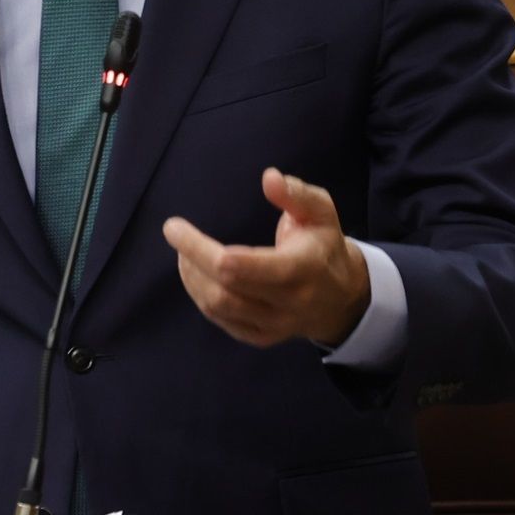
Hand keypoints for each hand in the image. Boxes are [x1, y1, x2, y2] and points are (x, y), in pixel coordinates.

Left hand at [162, 168, 371, 348]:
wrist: (341, 297)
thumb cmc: (323, 245)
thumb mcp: (320, 211)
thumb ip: (296, 193)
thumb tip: (269, 177)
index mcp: (299, 269)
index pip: (238, 266)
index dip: (199, 248)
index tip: (173, 226)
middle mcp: (286, 304)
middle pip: (222, 289)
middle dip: (191, 259)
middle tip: (176, 234)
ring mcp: (273, 326)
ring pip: (217, 308)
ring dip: (192, 278)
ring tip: (184, 253)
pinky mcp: (261, 338)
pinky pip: (221, 320)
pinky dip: (201, 295)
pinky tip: (197, 274)